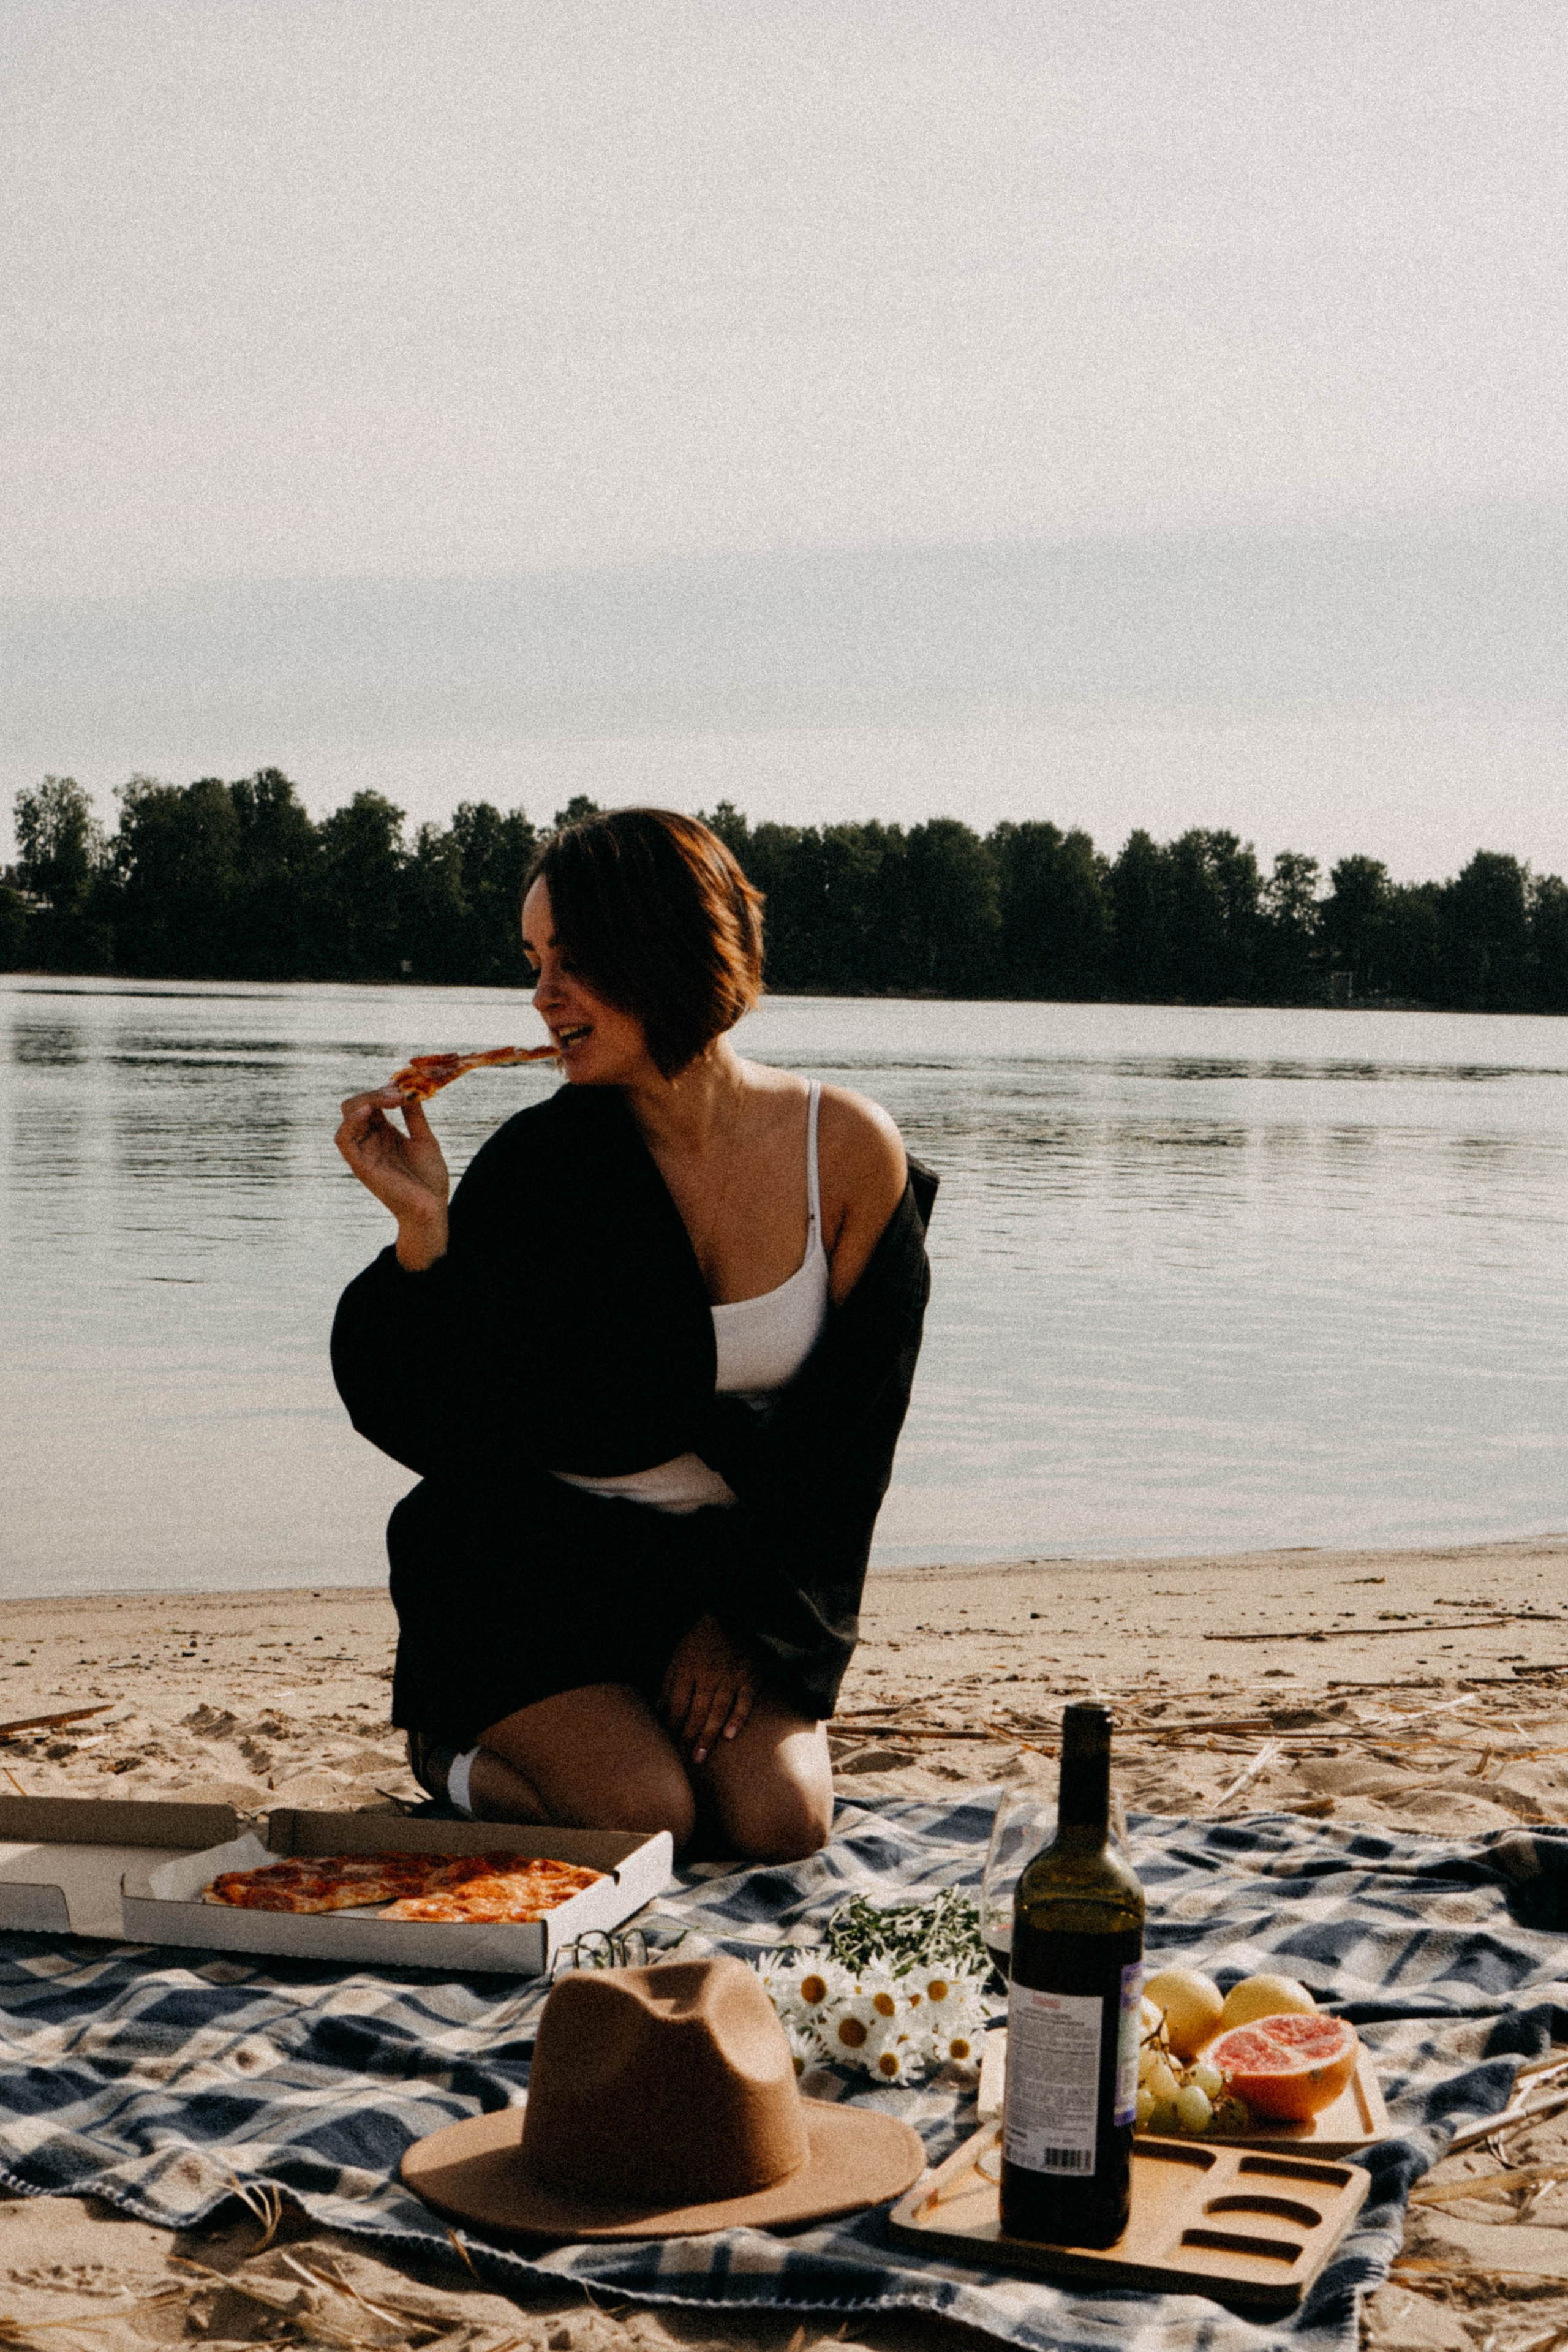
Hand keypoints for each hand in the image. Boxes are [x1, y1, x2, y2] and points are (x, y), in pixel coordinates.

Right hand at [335, 1089, 450, 1267]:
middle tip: (400, 1093)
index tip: (406, 1087)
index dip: (385, 1090)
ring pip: (348, 1115)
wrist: (432, 1209)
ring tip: (391, 1099)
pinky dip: (350, 1122)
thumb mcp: (424, 1139)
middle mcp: (370, 1139)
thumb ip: (414, 1115)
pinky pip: (343, 1140)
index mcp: (384, 1133)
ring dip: (367, 1100)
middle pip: (358, 1104)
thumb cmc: (429, 1178)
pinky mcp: (360, 1165)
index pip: (373, 1101)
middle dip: (377, 1092)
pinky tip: (369, 1111)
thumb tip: (409, 1089)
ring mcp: (363, 1151)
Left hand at [660, 1613, 758, 1766]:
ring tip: (701, 1756)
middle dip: (687, 1738)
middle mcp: (706, 1675)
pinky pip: (744, 1699)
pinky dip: (738, 1717)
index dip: (671, 1728)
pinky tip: (730, 1735)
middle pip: (695, 1711)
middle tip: (683, 1762)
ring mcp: (729, 1676)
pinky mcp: (750, 1675)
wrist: (732, 1613)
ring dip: (708, 1734)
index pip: (676, 1705)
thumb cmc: (701, 1640)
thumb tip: (658, 1711)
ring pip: (717, 1709)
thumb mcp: (678, 1656)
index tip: (668, 1751)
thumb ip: (669, 1683)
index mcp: (686, 1670)